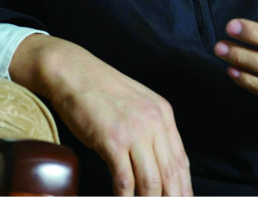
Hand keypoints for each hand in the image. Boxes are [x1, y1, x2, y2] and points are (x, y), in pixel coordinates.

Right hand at [10, 35, 191, 195]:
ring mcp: (134, 131)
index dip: (184, 188)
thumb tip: (159, 162)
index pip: (181, 161)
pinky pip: (124, 180)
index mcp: (163, 113)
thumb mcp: (137, 104)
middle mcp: (154, 122)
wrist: (74, 73)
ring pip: (151, 182)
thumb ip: (151, 128)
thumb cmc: (101, 90)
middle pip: (171, 175)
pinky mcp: (112, 140)